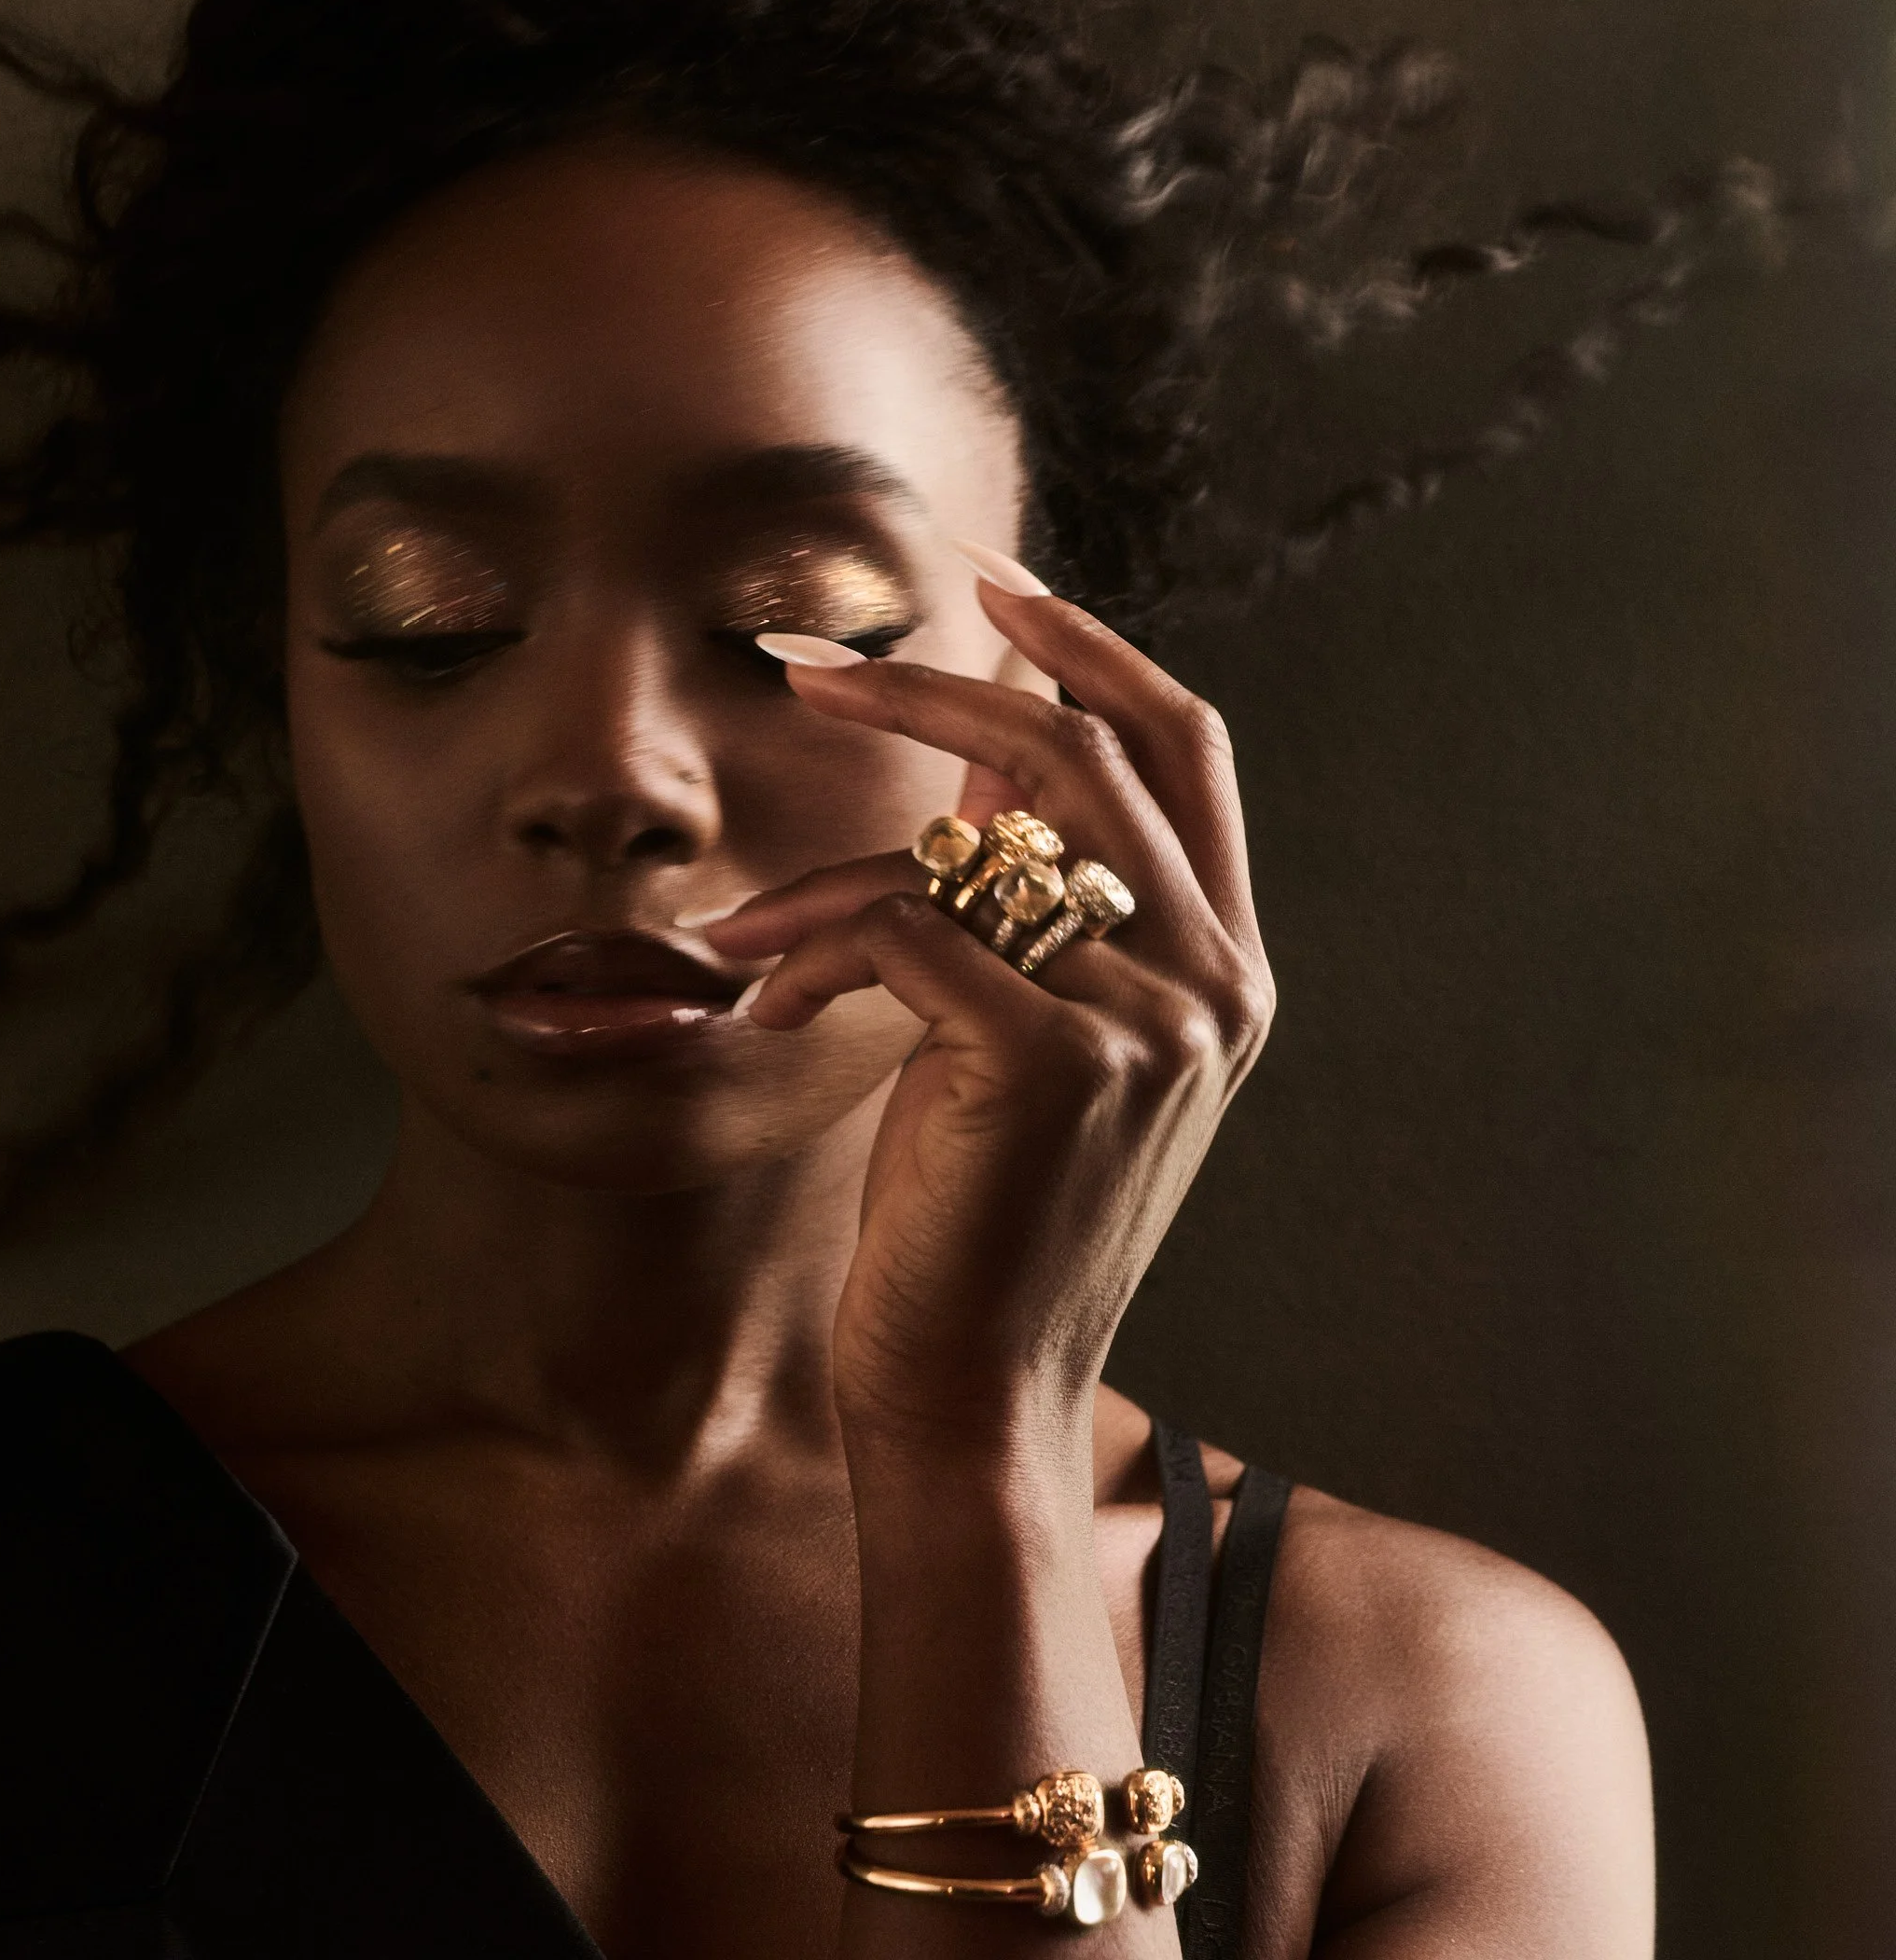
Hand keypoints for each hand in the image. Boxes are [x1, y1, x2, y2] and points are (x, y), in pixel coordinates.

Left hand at [705, 581, 1273, 1470]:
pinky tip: (767, 1011)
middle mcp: (1216, 980)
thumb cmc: (982, 1208)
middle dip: (932, 692)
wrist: (974, 1391)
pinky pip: (905, 929)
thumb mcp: (1026, 1033)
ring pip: (971, 844)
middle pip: (1082, 749)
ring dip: (829, 874)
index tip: (990, 583)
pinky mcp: (1055, 1062)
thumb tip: (972, 756)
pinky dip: (811, 952)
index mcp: (1226, 962)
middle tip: (809, 674)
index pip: (1188, 742)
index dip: (1094, 646)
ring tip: (747, 932)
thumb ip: (1030, 897)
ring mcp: (1151, 1021)